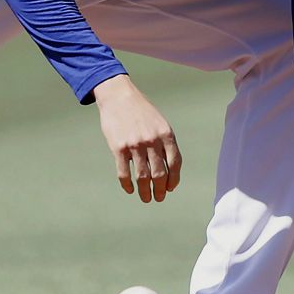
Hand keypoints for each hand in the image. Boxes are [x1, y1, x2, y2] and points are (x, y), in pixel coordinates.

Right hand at [92, 75, 181, 202]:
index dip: (174, 179)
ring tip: (146, 198)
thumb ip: (165, 143)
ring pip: (143, 177)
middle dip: (161, 189)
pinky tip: (130, 189)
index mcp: (166, 134)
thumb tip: (168, 169)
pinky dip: (128, 185)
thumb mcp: (159, 122)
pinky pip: (124, 173)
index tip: (170, 188)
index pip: (175, 163)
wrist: (118, 96)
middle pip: (160, 173)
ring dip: (145, 191)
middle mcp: (152, 141)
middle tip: (159, 197)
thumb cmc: (141, 111)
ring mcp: (135, 145)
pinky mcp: (118, 148)